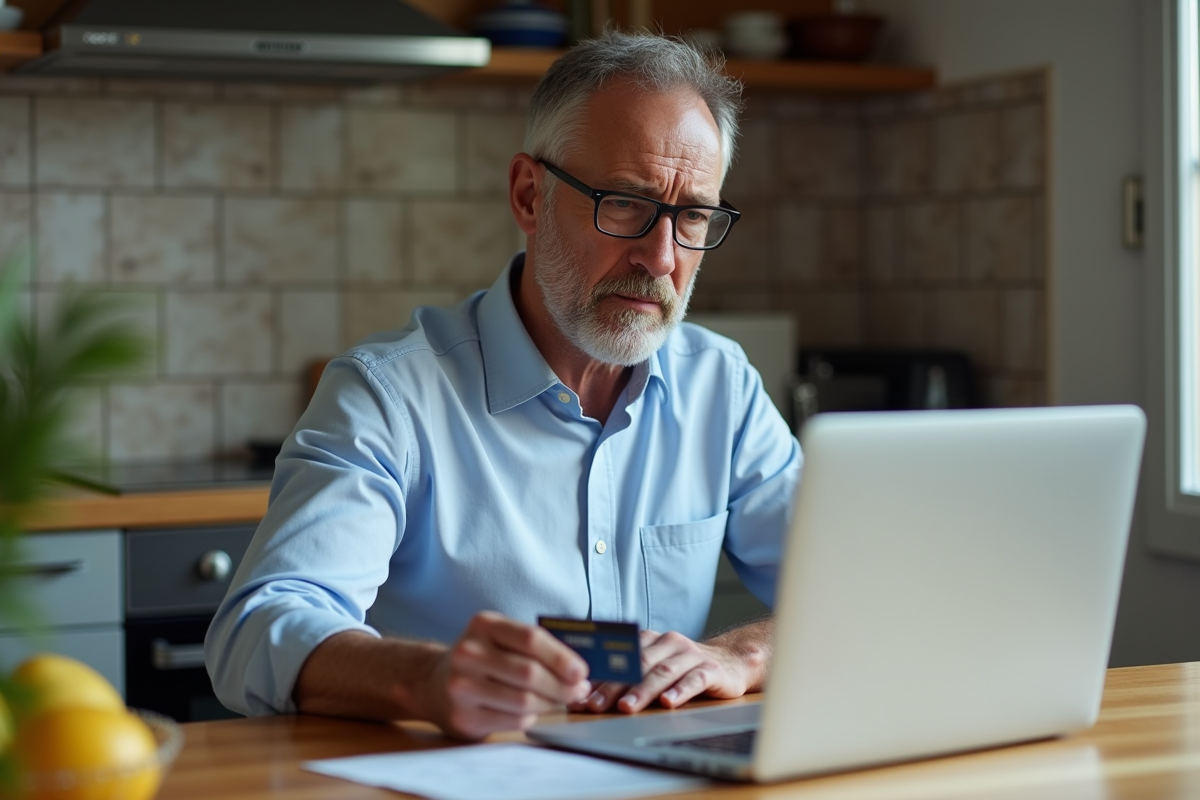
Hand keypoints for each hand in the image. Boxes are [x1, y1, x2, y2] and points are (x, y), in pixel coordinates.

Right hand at [429, 611, 591, 739]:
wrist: (431, 683)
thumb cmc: (481, 659)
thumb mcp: (500, 638)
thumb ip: (536, 647)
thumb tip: (579, 671)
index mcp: (483, 625)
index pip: (531, 639)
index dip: (562, 657)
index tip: (582, 672)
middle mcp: (468, 652)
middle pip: (530, 674)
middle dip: (562, 686)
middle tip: (579, 691)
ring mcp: (462, 686)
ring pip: (524, 701)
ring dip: (549, 704)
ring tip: (556, 700)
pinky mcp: (463, 716)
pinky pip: (513, 721)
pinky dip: (530, 718)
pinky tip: (530, 711)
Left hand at [574, 624, 768, 713]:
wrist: (731, 662)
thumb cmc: (683, 669)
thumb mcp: (654, 666)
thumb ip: (627, 675)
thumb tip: (587, 693)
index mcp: (650, 640)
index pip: (619, 658)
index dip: (599, 676)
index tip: (579, 695)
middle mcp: (669, 643)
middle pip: (637, 665)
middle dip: (614, 686)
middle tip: (595, 704)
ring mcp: (690, 655)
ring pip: (662, 672)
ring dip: (642, 690)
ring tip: (626, 707)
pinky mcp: (710, 670)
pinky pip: (693, 680)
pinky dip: (679, 691)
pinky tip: (668, 703)